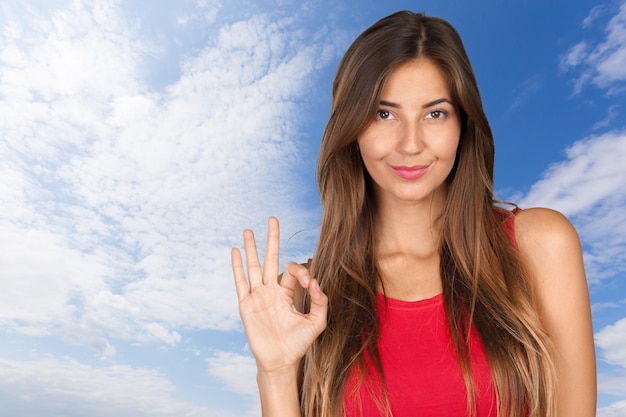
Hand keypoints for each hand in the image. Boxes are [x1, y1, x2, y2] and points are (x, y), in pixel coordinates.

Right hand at [231, 217, 327, 374]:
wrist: (281, 361)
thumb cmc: (298, 344)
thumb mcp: (317, 323)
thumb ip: (321, 303)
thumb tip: (316, 284)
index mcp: (287, 292)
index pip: (291, 270)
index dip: (302, 273)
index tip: (309, 286)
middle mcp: (271, 290)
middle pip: (271, 259)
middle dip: (272, 239)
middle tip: (273, 219)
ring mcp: (258, 296)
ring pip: (254, 266)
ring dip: (251, 248)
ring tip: (248, 230)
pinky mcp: (246, 305)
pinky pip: (241, 282)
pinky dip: (237, 266)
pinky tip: (235, 251)